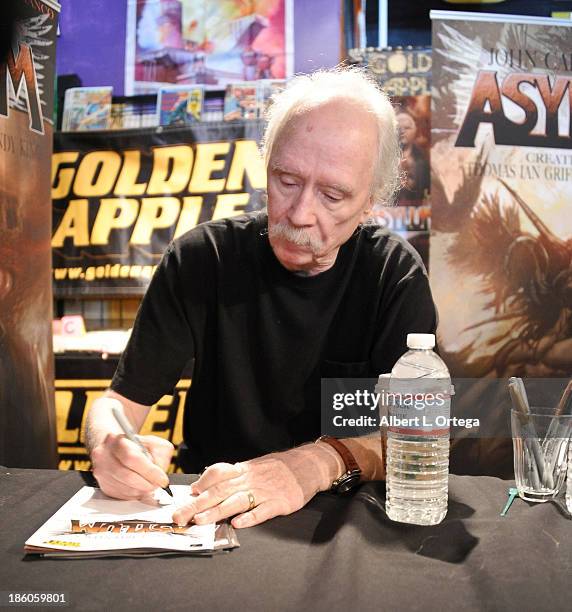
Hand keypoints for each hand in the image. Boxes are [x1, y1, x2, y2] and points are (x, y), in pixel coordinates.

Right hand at [91, 433, 173, 499]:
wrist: (115, 448)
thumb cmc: (136, 445)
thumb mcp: (153, 442)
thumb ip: (160, 455)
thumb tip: (160, 474)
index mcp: (117, 441)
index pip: (132, 458)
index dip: (150, 471)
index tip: (162, 479)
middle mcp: (104, 455)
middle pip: (128, 476)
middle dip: (147, 483)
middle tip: (157, 484)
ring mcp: (101, 472)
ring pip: (125, 489)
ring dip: (142, 490)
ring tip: (148, 483)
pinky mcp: (103, 485)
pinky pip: (121, 496)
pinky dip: (134, 494)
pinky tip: (139, 486)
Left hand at [172, 444, 340, 528]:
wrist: (308, 464)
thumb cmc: (279, 468)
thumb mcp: (255, 466)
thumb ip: (234, 477)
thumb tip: (207, 485)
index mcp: (244, 470)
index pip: (218, 474)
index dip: (202, 483)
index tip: (187, 494)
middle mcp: (250, 480)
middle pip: (220, 491)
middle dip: (197, 504)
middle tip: (180, 515)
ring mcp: (265, 491)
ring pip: (236, 501)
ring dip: (217, 511)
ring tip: (201, 520)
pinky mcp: (280, 502)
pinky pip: (263, 510)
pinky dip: (250, 516)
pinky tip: (239, 523)